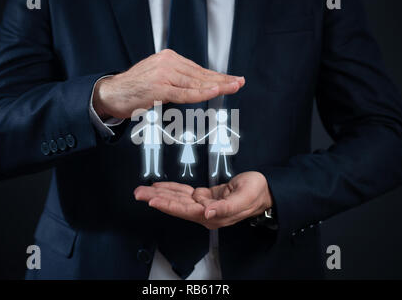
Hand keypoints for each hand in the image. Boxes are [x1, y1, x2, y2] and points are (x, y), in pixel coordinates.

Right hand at [92, 49, 244, 118]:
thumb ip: (177, 80)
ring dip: (217, 85)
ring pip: (196, 82)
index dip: (217, 75)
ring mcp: (163, 74)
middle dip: (222, 79)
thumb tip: (197, 87)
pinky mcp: (159, 88)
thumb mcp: (158, 78)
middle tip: (239, 82)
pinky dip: (201, 93)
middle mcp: (168, 62)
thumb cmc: (134, 88)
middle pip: (201, 74)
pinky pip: (185, 93)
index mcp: (169, 58)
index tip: (231, 79)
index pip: (198, 69)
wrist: (111, 93)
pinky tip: (215, 91)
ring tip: (233, 86)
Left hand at [134, 172, 272, 229]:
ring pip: (177, 198)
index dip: (168, 205)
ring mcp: (203, 205)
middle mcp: (205, 212)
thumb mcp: (244, 197)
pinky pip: (184, 193)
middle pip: (176, 205)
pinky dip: (172, 189)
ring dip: (160, 193)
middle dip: (156, 199)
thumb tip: (207, 214)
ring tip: (143, 189)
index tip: (152, 200)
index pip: (185, 210)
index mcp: (213, 215)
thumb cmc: (257, 192)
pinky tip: (161, 187)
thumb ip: (226, 207)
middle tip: (138, 193)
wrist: (264, 190)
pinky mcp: (204, 197)